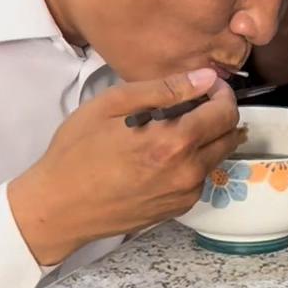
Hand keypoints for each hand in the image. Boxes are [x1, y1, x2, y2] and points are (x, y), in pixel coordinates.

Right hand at [8, 68, 241, 265]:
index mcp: (175, 143)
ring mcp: (186, 194)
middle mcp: (189, 171)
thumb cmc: (77, 151)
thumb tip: (206, 78)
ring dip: (208, 138)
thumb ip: (165, 88)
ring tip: (174, 129)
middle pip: (230, 135)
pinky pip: (201, 177)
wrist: (57, 208)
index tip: (207, 86)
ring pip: (217, 156)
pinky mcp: (179, 208)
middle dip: (219, 115)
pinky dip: (193, 161)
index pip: (227, 113)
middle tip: (192, 105)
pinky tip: (164, 156)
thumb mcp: (112, 105)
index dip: (222, 93)